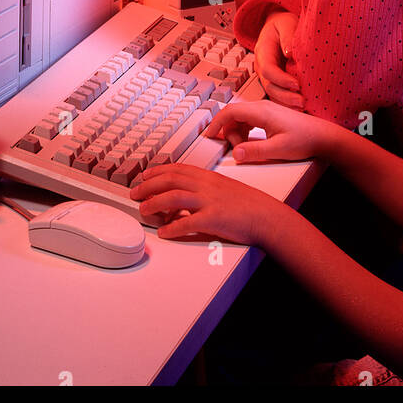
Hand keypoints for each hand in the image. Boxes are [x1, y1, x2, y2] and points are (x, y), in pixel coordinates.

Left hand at [129, 162, 283, 244]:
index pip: (178, 169)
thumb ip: (205, 189)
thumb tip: (187, 198)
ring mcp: (210, 201)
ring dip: (155, 203)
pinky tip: (164, 233)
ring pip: (174, 197)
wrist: (267, 216)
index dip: (158, 171)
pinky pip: (188, 223)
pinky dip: (172, 228)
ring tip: (143, 210)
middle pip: (171, 180)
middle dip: (149, 186)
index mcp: (209, 177)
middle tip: (135, 193)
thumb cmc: (248, 204)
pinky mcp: (214, 219)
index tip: (144, 176)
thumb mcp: (224, 188)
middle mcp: (207, 186)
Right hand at [205, 98, 332, 165]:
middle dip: (228, 132)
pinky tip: (251, 143)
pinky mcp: (269, 116)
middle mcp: (262, 107)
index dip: (216, 122)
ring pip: (240, 118)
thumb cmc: (304, 140)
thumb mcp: (278, 150)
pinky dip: (244, 132)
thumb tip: (235, 154)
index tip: (209, 135)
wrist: (322, 136)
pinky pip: (248, 121)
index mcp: (261, 112)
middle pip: (233, 115)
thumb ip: (254, 152)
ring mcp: (265, 110)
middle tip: (237, 149)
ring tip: (246, 148)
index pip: (230, 111)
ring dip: (237, 133)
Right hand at [254, 10, 303, 109]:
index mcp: (263, 51)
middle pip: (269, 86)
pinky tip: (301, 108)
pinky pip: (279, 96)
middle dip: (285, 97)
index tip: (297, 84)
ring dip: (286, 103)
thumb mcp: (286, 23)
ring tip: (303, 107)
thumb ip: (288, 35)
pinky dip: (288, 104)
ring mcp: (268, 76)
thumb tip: (289, 52)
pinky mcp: (276, 82)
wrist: (279, 26)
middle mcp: (262, 66)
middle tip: (302, 102)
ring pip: (273, 94)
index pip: (267, 69)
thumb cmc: (283, 24)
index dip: (281, 79)